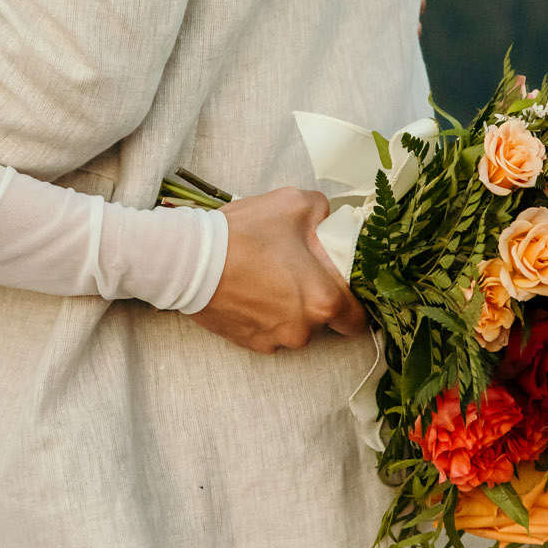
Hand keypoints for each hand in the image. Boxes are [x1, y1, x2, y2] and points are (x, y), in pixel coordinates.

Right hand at [187, 187, 365, 353]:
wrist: (190, 260)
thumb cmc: (245, 233)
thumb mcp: (295, 203)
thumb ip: (325, 214)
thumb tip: (330, 223)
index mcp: (323, 300)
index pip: (357, 318)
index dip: (352, 301)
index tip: (339, 286)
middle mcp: (304, 329)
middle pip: (323, 320)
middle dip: (314, 298)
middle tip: (294, 270)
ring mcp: (275, 339)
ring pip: (295, 327)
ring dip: (288, 308)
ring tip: (266, 278)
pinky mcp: (250, 343)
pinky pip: (269, 332)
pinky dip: (264, 316)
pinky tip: (249, 291)